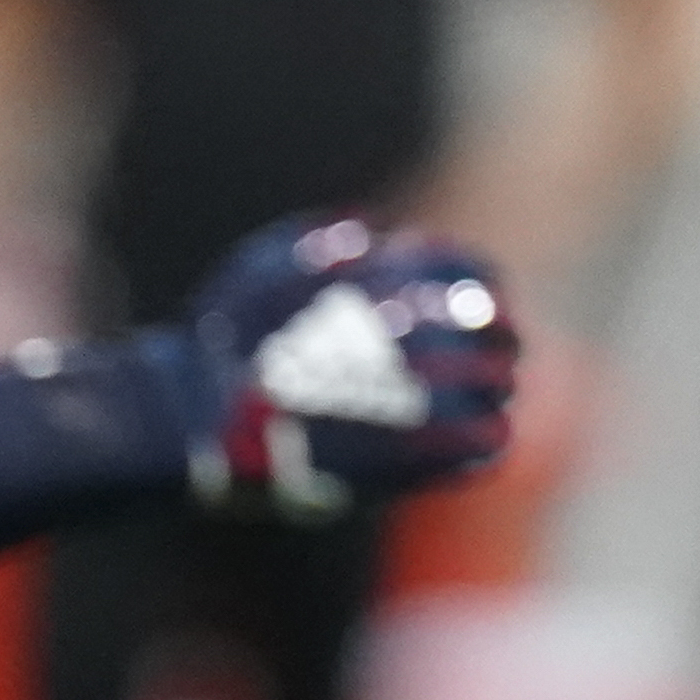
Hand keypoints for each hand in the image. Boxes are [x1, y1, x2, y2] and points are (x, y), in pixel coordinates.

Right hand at [167, 212, 519, 515]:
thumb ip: (330, 244)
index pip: (468, 271)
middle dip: (502, 335)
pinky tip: (487, 440)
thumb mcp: (266, 264)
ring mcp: (408, 401)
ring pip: (491, 389)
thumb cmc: (223, 342)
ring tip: (499, 395)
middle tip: (505, 348)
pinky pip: (473, 450)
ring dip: (499, 388)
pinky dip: (487, 441)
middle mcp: (406, 334)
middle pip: (491, 327)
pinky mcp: (403, 463)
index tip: (488, 294)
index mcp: (382, 281)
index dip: (484, 282)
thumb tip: (381, 236)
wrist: (194, 422)